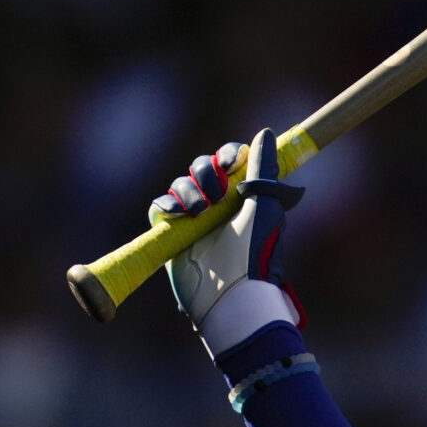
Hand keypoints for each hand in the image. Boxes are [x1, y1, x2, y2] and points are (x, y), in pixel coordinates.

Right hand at [156, 139, 306, 351]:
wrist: (231, 293)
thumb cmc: (255, 252)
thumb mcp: (266, 205)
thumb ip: (264, 168)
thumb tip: (265, 133)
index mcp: (244, 195)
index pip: (230, 161)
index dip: (228, 156)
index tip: (232, 163)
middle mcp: (219, 205)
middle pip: (202, 168)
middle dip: (207, 174)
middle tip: (217, 194)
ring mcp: (194, 219)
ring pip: (180, 184)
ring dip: (188, 191)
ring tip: (200, 211)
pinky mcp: (172, 233)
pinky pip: (160, 206)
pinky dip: (166, 205)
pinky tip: (177, 215)